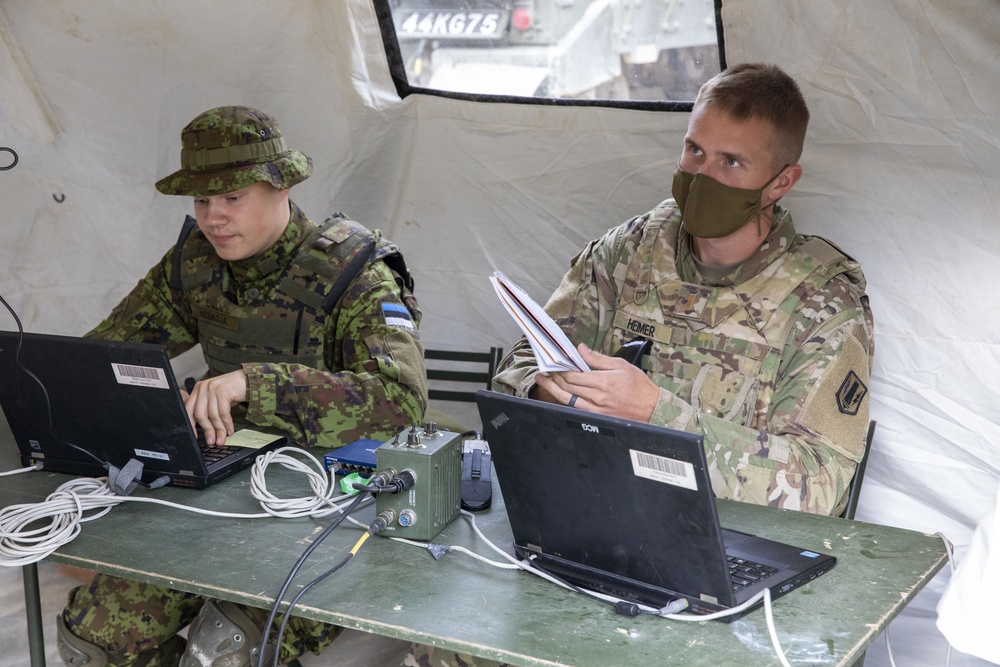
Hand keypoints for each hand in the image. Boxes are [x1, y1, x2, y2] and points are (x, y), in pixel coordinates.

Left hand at [184, 369, 247, 445]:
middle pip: (200, 414)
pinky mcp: (223, 391)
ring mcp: (213, 388)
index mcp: (198, 389)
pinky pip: (223, 413)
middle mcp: (203, 388)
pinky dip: (227, 424)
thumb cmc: (232, 390)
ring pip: (213, 415)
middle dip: (207, 430)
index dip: (191, 425)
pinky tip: (230, 430)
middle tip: (212, 441)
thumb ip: (207, 408)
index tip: (196, 436)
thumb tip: (205, 428)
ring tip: (222, 438)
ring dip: (219, 430)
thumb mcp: (216, 398)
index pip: (189, 409)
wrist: (248, 380)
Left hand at [534, 344, 657, 421]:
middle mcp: (597, 397)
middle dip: (553, 378)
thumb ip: (598, 358)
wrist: (652, 409)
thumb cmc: (639, 386)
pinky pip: (576, 409)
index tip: (553, 362)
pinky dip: (565, 401)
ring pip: (568, 399)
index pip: (573, 375)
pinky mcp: (597, 418)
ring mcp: (596, 409)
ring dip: (553, 390)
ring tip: (543, 382)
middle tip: (544, 370)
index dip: (560, 369)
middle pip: (567, 387)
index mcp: (603, 381)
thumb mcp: (621, 365)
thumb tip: (580, 349)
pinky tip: (558, 394)